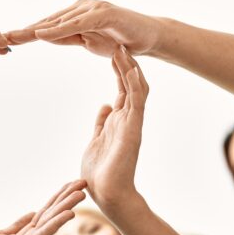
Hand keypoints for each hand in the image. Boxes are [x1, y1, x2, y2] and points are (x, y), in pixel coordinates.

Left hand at [0, 180, 85, 234]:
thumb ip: (18, 225)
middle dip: (68, 197)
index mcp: (26, 232)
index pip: (46, 210)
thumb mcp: (1, 234)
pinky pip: (44, 234)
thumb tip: (32, 213)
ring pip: (52, 221)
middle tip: (84, 182)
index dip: (59, 195)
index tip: (74, 182)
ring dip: (67, 206)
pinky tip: (70, 213)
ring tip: (81, 193)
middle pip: (53, 213)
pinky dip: (56, 223)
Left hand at [5, 0, 160, 56]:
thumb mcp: (87, 42)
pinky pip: (76, 24)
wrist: (148, 37)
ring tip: (14, 36)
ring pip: (58, 22)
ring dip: (34, 31)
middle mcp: (81, 7)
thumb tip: (43, 36)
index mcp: (75, 14)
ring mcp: (92, 7)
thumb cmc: (118, 39)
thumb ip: (66, 37)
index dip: (26, 33)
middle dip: (24, 31)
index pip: (46, 25)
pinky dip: (58, 30)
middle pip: (47, 21)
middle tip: (0, 36)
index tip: (6, 39)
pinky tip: (42, 35)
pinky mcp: (104, 13)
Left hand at [81, 46, 148, 210]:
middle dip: (124, 63)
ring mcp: (132, 123)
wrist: (107, 193)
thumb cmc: (100, 172)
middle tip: (118, 41)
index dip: (117, 69)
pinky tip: (130, 68)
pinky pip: (137, 101)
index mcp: (118, 120)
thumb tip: (105, 106)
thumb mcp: (96, 140)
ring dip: (129, 68)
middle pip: (130, 84)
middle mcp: (128, 119)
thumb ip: (102, 123)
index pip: (122, 89)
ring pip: (135, 88)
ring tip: (122, 48)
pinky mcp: (133, 129)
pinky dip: (134, 84)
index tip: (110, 49)